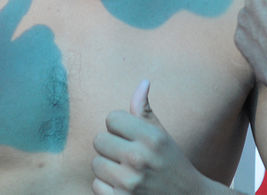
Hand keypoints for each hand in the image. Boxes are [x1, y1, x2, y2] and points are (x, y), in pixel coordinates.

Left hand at [92, 80, 216, 193]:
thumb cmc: (171, 164)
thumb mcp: (162, 136)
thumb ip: (146, 111)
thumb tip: (143, 82)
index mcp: (151, 138)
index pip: (112, 118)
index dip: (119, 127)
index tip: (130, 137)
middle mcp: (139, 158)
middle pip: (99, 139)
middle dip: (111, 146)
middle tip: (127, 155)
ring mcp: (129, 182)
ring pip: (96, 163)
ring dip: (107, 167)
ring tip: (125, 171)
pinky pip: (96, 184)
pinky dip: (106, 187)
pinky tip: (122, 187)